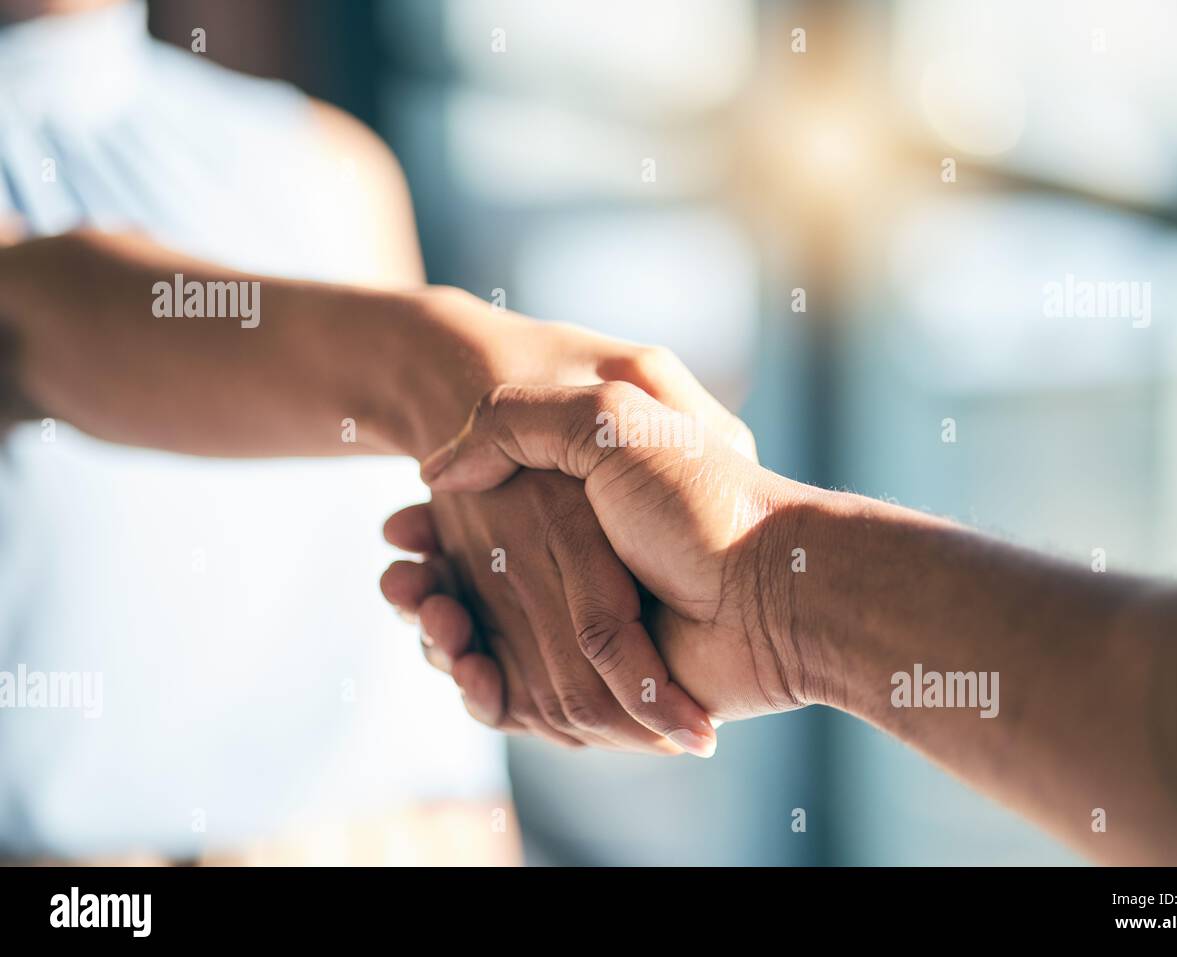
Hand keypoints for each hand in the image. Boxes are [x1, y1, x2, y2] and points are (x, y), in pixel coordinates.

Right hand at [382, 310, 755, 754]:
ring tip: (420, 618)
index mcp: (577, 507)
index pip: (479, 519)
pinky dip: (481, 683)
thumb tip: (437, 473)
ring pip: (489, 638)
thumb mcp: (608, 417)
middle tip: (398, 582)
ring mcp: (591, 626)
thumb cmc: (702, 498)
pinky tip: (458, 662)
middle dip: (426, 584)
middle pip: (477, 584)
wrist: (776, 590)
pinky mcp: (600, 686)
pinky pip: (523, 692)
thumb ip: (517, 423)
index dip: (431, 528)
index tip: (398, 527)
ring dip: (443, 631)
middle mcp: (582, 566)